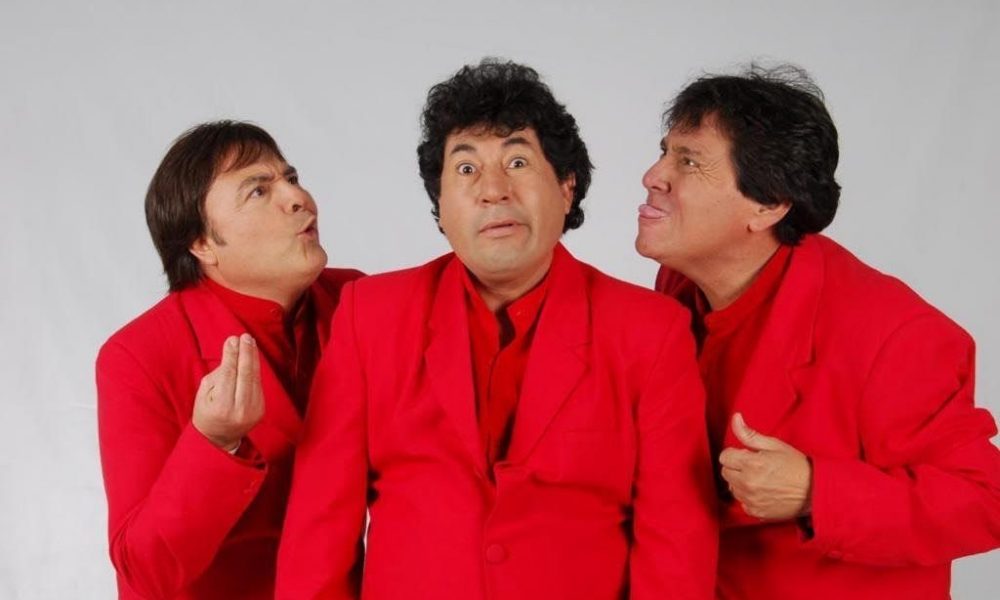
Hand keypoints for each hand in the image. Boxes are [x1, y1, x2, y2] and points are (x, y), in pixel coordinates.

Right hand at [192, 334, 264, 451]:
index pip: (229, 374)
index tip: (232, 339)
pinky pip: (258, 385)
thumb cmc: (207, 412)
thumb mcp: (203, 394)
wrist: (219, 438)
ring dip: (253, 358)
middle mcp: (240, 409)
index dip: (231, 355)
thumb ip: (217, 374)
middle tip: (245, 337)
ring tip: (250, 342)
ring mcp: (253, 411)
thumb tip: (232, 352)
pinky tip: (252, 357)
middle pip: (246, 374)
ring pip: (255, 378)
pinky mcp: (261, 410)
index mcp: (222, 406)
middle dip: (246, 353)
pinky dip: (255, 370)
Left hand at [719, 413, 811, 520]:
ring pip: (733, 488)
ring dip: (741, 482)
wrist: (815, 491)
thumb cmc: (797, 466)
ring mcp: (751, 500)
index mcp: (752, 464)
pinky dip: (748, 497)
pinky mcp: (756, 512)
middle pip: (726, 472)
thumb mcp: (774, 445)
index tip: (747, 455)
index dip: (735, 453)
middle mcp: (748, 483)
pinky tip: (763, 491)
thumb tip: (735, 418)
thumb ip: (749, 434)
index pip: (724, 457)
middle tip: (755, 466)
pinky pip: (742, 502)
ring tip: (760, 478)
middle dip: (737, 467)